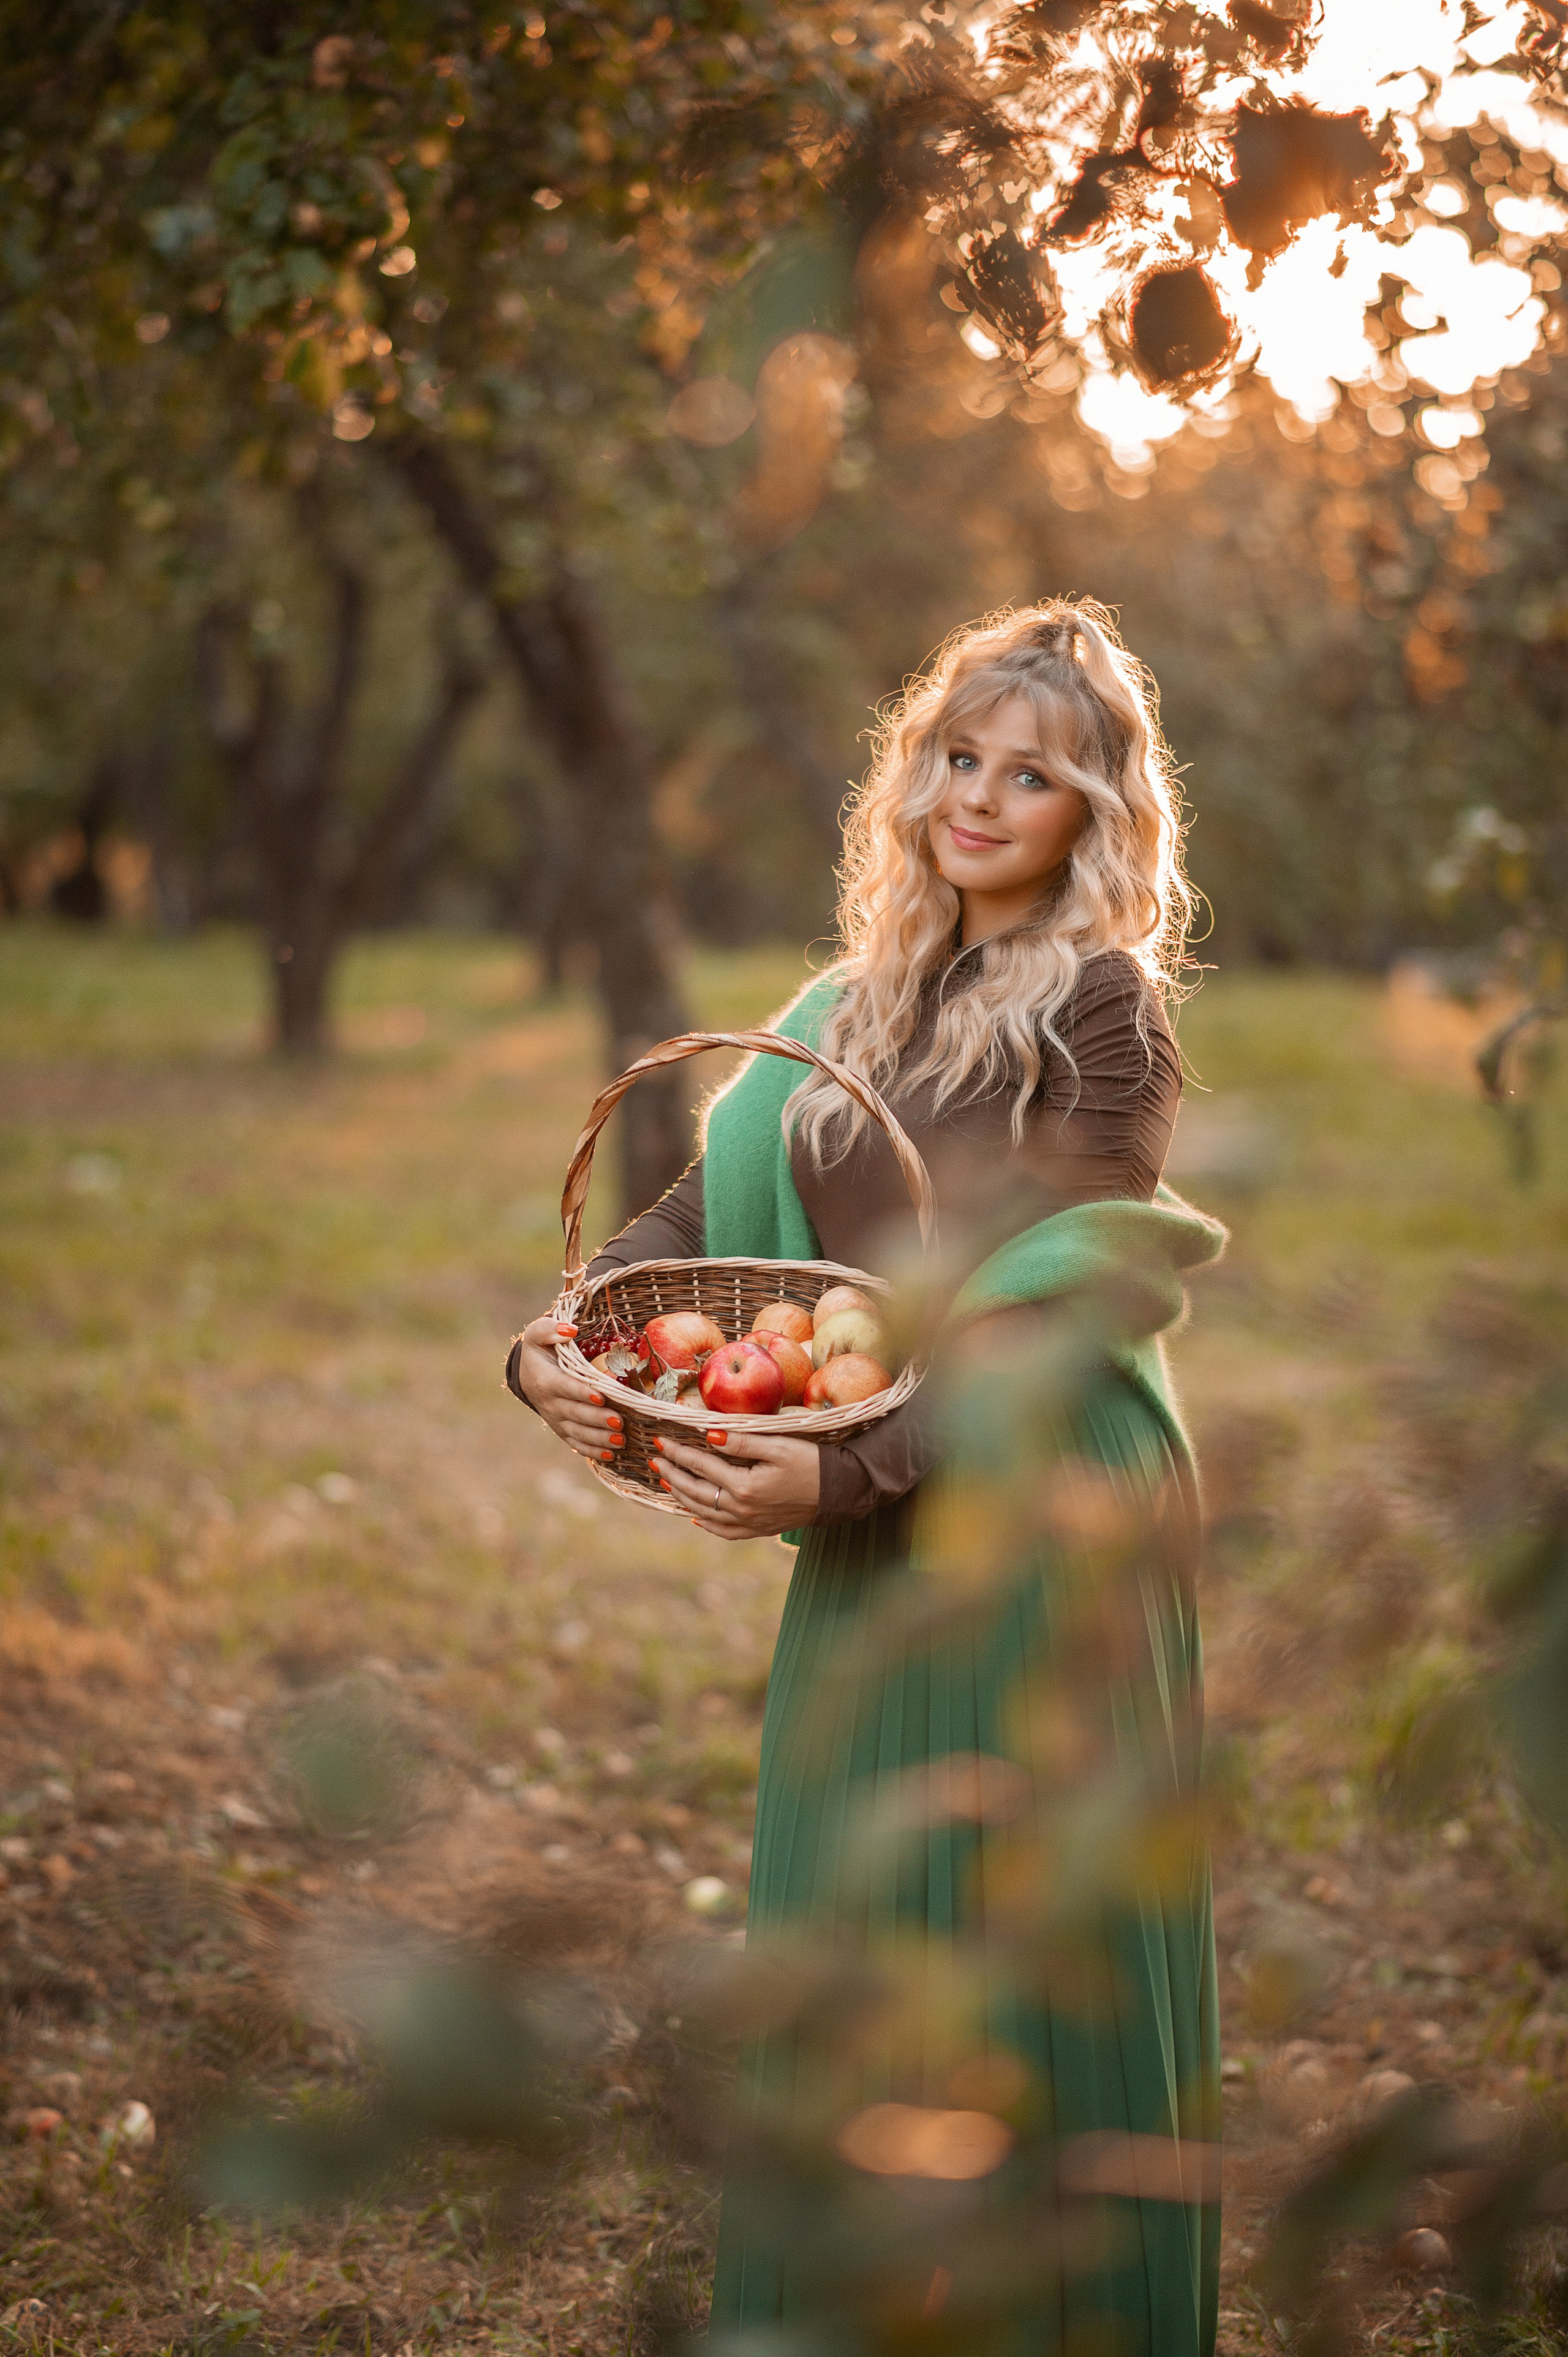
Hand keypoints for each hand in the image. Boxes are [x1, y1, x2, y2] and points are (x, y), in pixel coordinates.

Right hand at [509, 1314, 623, 1466]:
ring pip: (578, 1432)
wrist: (527, 1374)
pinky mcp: (563, 1430)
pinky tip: (611, 1455)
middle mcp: (550, 1404)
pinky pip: (576, 1443)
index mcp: (546, 1380)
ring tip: (620, 1440)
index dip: (582, 1393)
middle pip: (575, 1413)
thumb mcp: (538, 1334)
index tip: (600, 1396)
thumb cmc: (540, 1351)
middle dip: (597, 1419)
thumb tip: (570, 1330)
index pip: (565, 1387)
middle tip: (619, 1422)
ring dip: (599, 1438)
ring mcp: (557, 1419)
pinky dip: (592, 1451)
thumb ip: (550, 1328)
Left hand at [654, 1427, 821, 1539]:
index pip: (700, 1465)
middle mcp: (742, 1509)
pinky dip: (706, 1523)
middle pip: (696, 1491)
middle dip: (673, 1474)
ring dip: (683, 1497)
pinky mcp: (759, 1530)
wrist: (839, 1492)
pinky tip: (697, 1517)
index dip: (678, 1452)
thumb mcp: (777, 1445)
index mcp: (744, 1486)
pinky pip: (724, 1531)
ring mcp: (749, 1523)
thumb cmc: (811, 1462)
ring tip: (667, 1483)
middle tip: (655, 1460)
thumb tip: (708, 1435)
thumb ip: (742, 1441)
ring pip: (705, 1512)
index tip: (660, 1440)